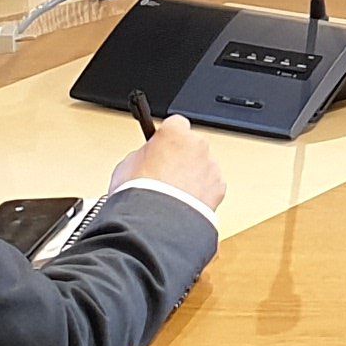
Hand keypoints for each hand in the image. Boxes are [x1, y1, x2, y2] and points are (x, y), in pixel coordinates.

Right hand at [111, 113, 228, 212]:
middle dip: (181, 157)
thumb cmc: (140, 193)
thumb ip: (142, 155)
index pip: (175, 123)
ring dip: (192, 176)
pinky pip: (211, 186)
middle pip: (191, 145)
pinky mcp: (219, 187)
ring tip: (174, 195)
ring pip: (203, 166)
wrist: (157, 221)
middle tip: (165, 176)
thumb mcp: (126, 166)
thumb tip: (144, 159)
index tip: (160, 148)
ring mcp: (210, 165)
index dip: (166, 138)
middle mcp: (197, 144)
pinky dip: (202, 193)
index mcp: (174, 132)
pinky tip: (185, 205)